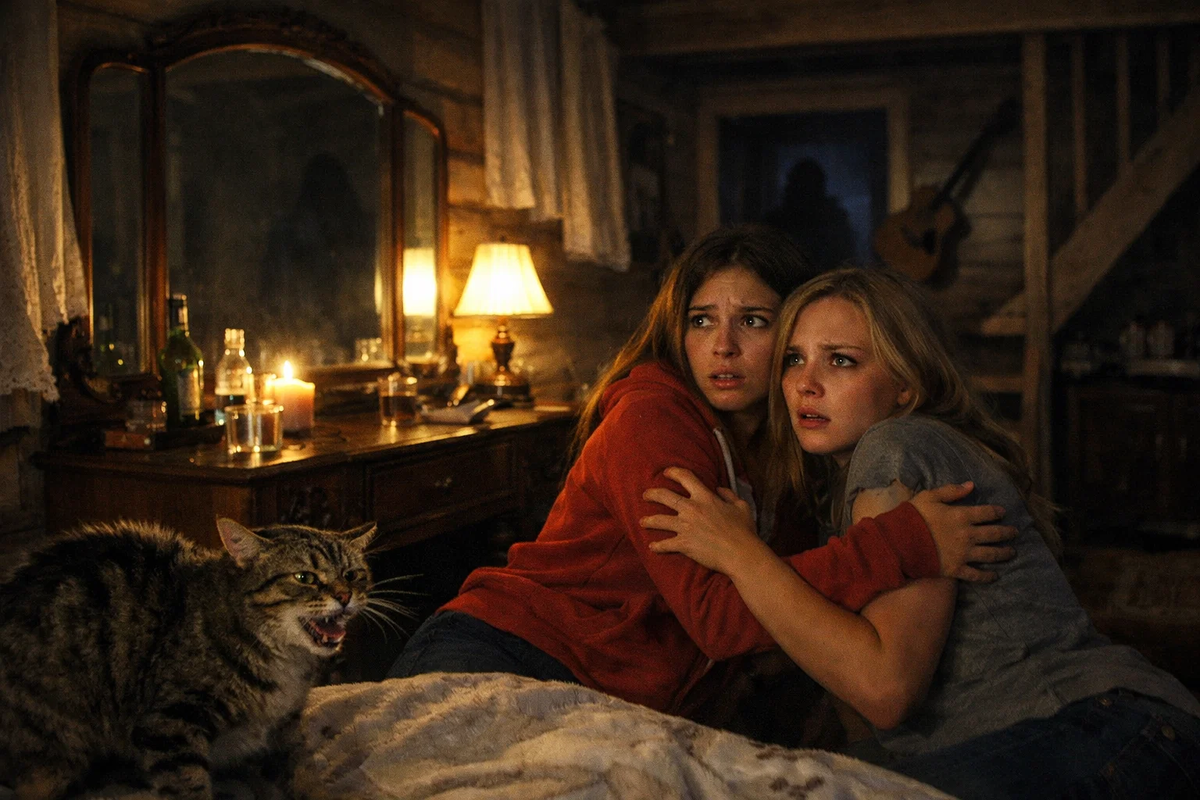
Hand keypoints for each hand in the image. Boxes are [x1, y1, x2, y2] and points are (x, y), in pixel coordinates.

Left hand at [641, 466, 765, 574]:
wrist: (741, 554)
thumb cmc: (744, 531)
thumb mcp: (741, 506)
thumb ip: (729, 495)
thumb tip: (719, 489)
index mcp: (705, 497)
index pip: (685, 477)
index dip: (674, 472)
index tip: (666, 472)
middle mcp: (692, 509)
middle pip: (664, 496)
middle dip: (652, 494)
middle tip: (645, 495)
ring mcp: (685, 527)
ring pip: (659, 520)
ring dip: (649, 520)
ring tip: (642, 521)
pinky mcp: (684, 544)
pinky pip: (665, 544)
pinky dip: (657, 546)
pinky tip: (652, 547)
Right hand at [910, 482, 1016, 582]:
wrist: (899, 542)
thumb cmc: (913, 517)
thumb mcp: (929, 496)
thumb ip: (951, 491)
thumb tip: (971, 485)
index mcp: (962, 516)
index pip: (987, 513)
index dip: (997, 512)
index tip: (1003, 512)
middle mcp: (968, 535)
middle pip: (994, 534)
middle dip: (1007, 533)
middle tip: (1015, 532)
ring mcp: (964, 554)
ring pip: (991, 554)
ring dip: (1004, 553)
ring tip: (1012, 552)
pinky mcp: (957, 569)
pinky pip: (977, 574)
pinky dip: (988, 576)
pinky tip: (995, 576)